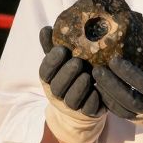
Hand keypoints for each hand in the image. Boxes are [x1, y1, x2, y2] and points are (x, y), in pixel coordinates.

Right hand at [37, 26, 105, 142]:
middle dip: (66, 74)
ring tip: (87, 75)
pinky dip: (92, 101)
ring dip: (78, 88)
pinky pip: (88, 110)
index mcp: (50, 78)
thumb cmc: (72, 72)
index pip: (45, 72)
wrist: (84, 101)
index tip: (61, 49)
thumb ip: (53, 45)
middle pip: (57, 87)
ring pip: (71, 100)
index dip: (52, 62)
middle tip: (77, 62)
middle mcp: (58, 93)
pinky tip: (97, 91)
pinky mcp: (87, 113)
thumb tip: (46, 28)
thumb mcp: (63, 58)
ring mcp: (72, 106)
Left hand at [92, 30, 142, 142]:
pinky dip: (107, 101)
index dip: (130, 74)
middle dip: (112, 85)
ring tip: (95, 76)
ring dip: (106, 93)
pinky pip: (119, 114)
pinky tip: (98, 87)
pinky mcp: (137, 121)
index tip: (115, 59)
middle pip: (130, 101)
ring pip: (121, 110)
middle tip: (97, 69)